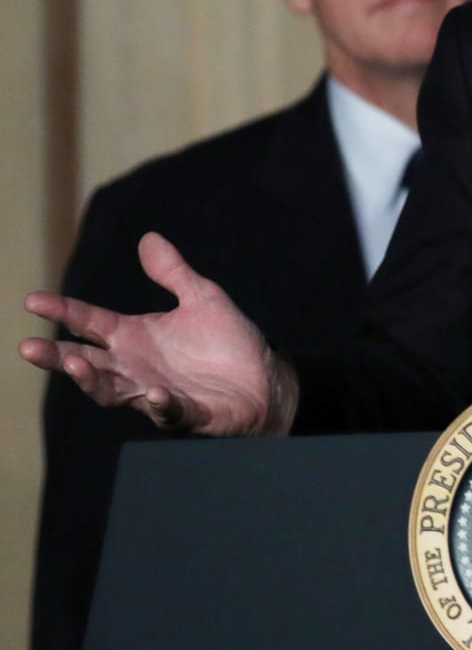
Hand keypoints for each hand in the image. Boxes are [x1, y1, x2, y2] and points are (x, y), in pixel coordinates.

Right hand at [18, 232, 296, 435]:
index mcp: (134, 336)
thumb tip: (148, 237)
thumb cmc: (227, 340)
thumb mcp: (202, 298)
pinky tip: (154, 393)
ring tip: (74, 364)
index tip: (33, 300)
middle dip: (56, 355)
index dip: (62, 311)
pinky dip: (158, 404)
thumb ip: (172, 273)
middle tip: (28, 347)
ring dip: (91, 381)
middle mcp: (134, 366)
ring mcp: (153, 392)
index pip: (89, 322)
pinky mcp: (183, 413)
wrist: (264, 377)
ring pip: (110, 392)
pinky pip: (165, 411)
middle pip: (85, 361)